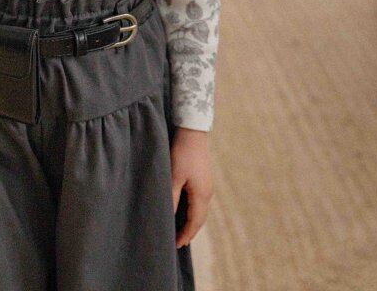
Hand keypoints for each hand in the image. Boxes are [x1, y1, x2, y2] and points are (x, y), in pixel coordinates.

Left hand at [170, 126, 213, 248]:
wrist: (193, 130)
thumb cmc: (182, 152)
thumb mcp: (173, 176)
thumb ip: (171, 198)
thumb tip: (168, 218)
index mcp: (201, 195)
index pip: (194, 223)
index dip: (185, 235)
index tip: (175, 246)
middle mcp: (207, 192)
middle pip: (199, 219)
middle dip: (189, 231)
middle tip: (177, 242)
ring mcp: (207, 185)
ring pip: (200, 210)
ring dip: (191, 221)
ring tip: (178, 228)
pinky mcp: (204, 178)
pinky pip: (199, 200)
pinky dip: (192, 210)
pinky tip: (182, 209)